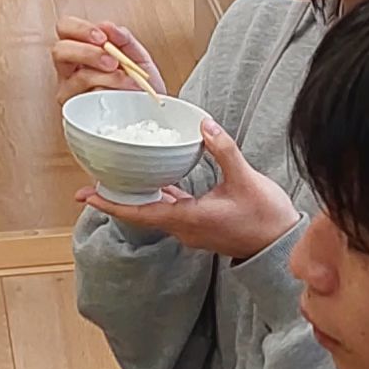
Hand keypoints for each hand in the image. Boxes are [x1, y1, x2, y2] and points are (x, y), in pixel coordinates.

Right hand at [50, 20, 163, 102]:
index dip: (79, 29)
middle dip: (88, 53)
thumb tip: (107, 26)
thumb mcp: (137, 55)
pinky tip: (123, 93)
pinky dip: (109, 93)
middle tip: (112, 61)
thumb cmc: (139, 81)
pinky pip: (87, 98)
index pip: (65, 28)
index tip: (102, 37)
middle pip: (60, 50)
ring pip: (77, 76)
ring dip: (106, 76)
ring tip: (127, 78)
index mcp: (81, 47)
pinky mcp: (77, 111)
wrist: (150, 109)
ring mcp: (70, 90)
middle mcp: (70, 68)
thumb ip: (123, 39)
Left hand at [79, 116, 298, 262]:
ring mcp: (193, 230)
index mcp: (189, 218)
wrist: (281, 244)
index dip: (112, 205)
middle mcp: (185, 228)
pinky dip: (160, 198)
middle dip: (117, 200)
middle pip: (141, 214)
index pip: (140, 214)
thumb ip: (223, 150)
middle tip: (92, 185)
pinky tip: (160, 182)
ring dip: (137, 199)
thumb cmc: (266, 217)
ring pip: (156, 213)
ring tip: (119, 181)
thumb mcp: (245, 179)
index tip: (87, 197)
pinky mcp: (202, 227)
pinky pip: (172, 212)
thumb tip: (203, 124)